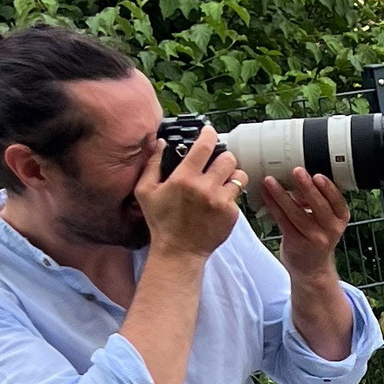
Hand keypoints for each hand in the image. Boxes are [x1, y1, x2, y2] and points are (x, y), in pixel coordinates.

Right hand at [135, 124, 244, 258]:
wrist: (179, 251)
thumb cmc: (161, 223)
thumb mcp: (145, 192)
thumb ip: (152, 164)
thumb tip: (162, 143)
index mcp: (184, 178)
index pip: (204, 146)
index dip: (209, 134)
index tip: (209, 132)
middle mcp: (205, 187)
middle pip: (228, 158)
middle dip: (222, 158)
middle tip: (216, 164)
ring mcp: (221, 201)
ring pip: (238, 176)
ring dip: (231, 175)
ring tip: (221, 181)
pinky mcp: (232, 214)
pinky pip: (237, 196)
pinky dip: (230, 196)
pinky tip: (218, 202)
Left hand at [260, 167, 350, 266]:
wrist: (312, 269)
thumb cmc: (317, 239)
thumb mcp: (326, 221)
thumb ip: (317, 202)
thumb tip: (299, 180)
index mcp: (341, 219)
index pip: (337, 201)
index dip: (328, 188)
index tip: (318, 175)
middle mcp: (331, 230)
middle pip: (319, 206)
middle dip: (307, 187)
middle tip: (297, 171)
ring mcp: (314, 239)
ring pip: (296, 213)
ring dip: (282, 195)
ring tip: (271, 181)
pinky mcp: (296, 244)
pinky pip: (283, 221)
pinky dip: (273, 206)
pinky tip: (266, 195)